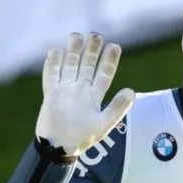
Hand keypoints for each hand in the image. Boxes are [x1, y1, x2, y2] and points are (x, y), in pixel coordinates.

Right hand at [35, 32, 134, 156]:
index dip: (109, 60)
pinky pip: (51, 75)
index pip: (104, 74)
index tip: (115, 46)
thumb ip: (117, 108)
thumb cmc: (81, 139)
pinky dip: (52, 64)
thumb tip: (132, 91)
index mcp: (94, 96)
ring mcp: (65, 90)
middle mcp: (80, 90)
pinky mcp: (50, 94)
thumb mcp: (103, 125)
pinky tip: (55, 51)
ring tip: (76, 35)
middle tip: (96, 35)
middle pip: (87, 65)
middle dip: (91, 50)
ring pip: (70, 66)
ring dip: (73, 51)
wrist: (58, 147)